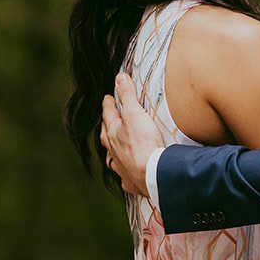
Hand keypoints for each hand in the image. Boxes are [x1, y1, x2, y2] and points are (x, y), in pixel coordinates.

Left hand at [99, 72, 163, 195]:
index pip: (108, 114)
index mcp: (114, 133)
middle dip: (107, 127)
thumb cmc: (144, 144)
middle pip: (107, 136)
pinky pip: (125, 177)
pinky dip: (124, 174)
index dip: (108, 105)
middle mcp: (114, 151)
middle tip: (107, 120)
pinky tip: (126, 174)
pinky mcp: (132, 181)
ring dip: (112, 151)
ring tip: (113, 148)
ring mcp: (122, 167)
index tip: (107, 98)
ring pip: (113, 157)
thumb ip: (128, 95)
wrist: (152, 174)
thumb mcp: (135, 113)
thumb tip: (119, 78)